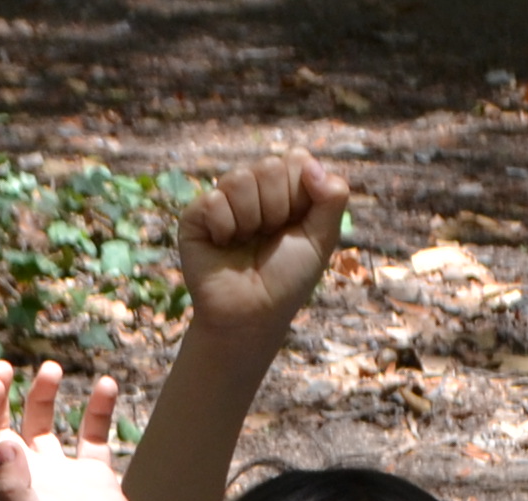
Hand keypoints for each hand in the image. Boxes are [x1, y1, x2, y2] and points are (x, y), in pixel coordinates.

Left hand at [0, 361, 145, 500]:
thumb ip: (16, 486)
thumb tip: (4, 439)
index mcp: (10, 489)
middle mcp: (33, 480)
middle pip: (7, 428)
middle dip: (3, 397)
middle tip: (5, 366)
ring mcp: (65, 479)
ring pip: (46, 428)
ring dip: (44, 397)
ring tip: (50, 367)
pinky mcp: (97, 481)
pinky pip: (93, 437)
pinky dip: (97, 409)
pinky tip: (106, 384)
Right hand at [175, 151, 348, 332]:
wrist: (251, 315)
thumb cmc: (286, 279)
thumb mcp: (322, 238)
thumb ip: (332, 197)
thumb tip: (312, 164)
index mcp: (284, 189)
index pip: (296, 159)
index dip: (300, 194)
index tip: (296, 225)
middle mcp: (253, 188)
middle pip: (270, 166)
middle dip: (276, 209)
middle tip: (268, 237)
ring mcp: (223, 198)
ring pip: (240, 178)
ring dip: (250, 220)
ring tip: (245, 242)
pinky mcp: (195, 215)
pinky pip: (214, 200)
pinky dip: (225, 229)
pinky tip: (223, 245)